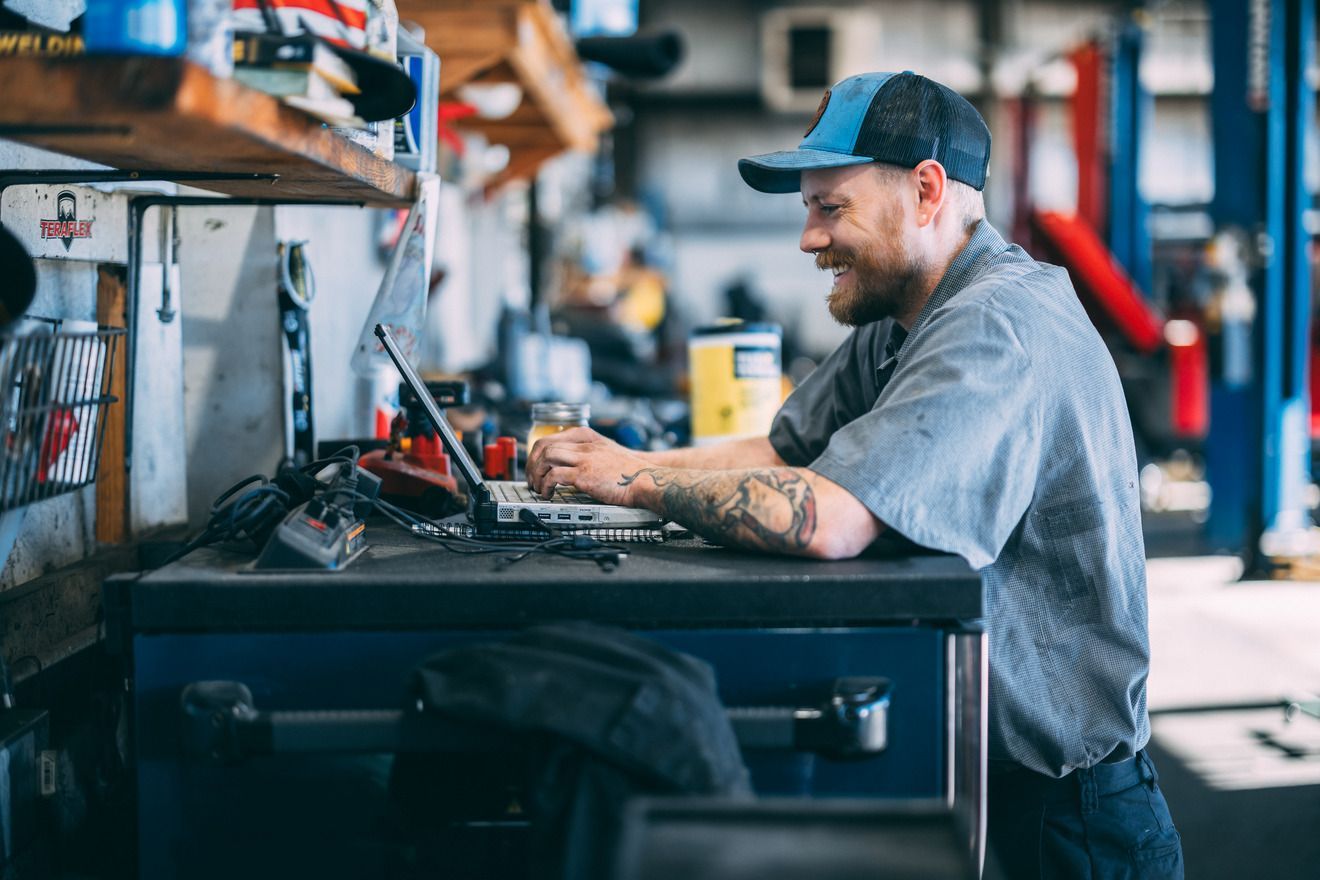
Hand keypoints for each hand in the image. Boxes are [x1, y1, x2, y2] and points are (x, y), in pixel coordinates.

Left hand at [525, 426, 650, 506]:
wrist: (645, 480)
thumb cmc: (628, 471)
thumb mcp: (606, 452)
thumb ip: (588, 452)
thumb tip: (568, 465)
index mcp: (587, 436)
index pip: (550, 438)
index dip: (536, 454)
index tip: (534, 467)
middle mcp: (583, 444)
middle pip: (543, 446)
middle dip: (532, 464)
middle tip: (531, 479)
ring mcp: (583, 458)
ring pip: (546, 458)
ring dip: (536, 474)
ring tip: (538, 488)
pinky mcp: (584, 475)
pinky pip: (554, 476)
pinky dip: (546, 486)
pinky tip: (548, 494)